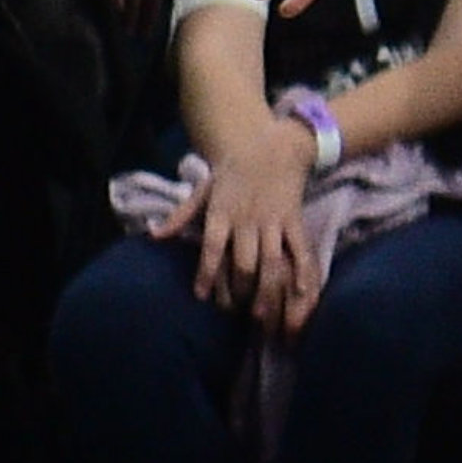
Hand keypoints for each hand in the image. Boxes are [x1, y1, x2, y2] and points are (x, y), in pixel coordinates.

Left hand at [194, 116, 318, 329]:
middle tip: (234, 313)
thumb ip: (182, 214)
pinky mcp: (295, 221)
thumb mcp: (203, 188)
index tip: (202, 296)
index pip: (212, 247)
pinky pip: (301, 250)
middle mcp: (248, 220)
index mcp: (222, 212)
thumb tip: (156, 236)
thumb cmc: (235, 169)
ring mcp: (274, 222)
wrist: (276, 146)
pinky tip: (305, 294)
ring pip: (272, 261)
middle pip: (244, 261)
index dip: (207, 273)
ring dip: (267, 290)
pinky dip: (304, 272)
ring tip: (262, 316)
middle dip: (239, 290)